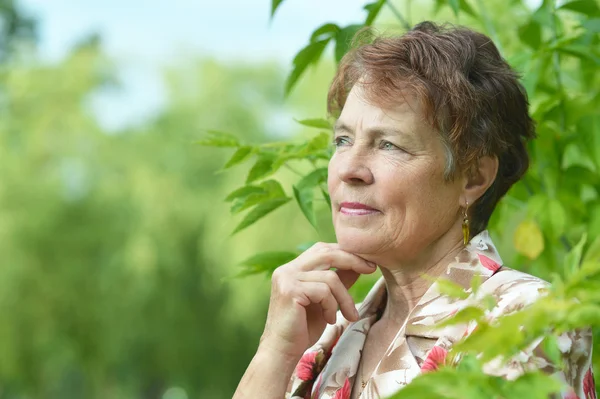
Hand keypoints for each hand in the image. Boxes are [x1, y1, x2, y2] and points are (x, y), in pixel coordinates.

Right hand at [260, 242, 376, 357]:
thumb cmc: (303, 327)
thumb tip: (358, 265)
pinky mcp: (290, 291)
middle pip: (326, 253)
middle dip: (352, 260)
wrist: (283, 350)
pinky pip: (324, 292)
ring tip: (348, 315)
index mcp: (293, 268)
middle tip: (371, 270)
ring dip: (344, 298)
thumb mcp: (325, 300)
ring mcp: (287, 278)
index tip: (367, 264)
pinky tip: (329, 319)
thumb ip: (338, 281)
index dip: (346, 253)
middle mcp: (287, 269)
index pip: (322, 249)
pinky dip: (332, 306)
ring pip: (330, 277)